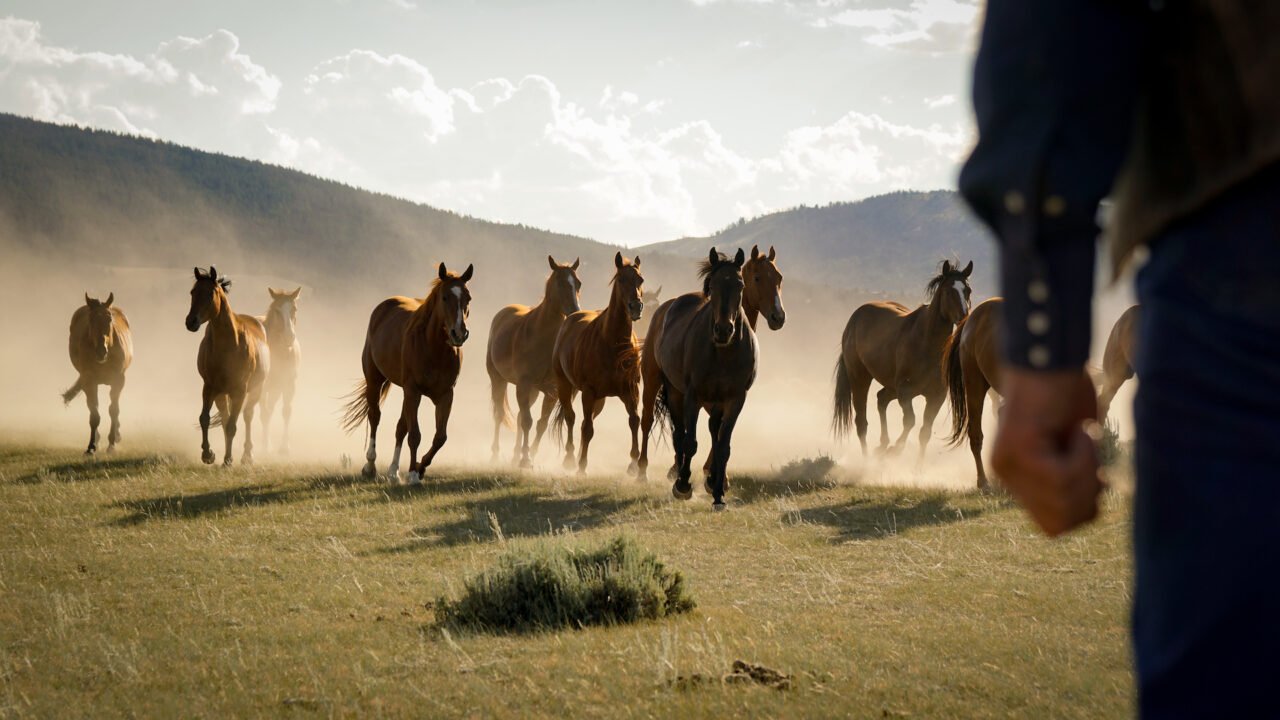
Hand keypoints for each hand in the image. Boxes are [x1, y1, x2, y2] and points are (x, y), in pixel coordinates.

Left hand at [991, 367, 1103, 536]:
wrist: (1051, 355)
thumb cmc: (1067, 394)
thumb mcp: (1074, 445)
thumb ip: (1073, 479)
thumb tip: (1087, 512)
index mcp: (1019, 478)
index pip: (1054, 526)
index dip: (1084, 508)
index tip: (1095, 474)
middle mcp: (1007, 477)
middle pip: (1060, 525)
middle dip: (1089, 497)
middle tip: (1091, 455)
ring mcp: (1008, 467)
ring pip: (1065, 503)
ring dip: (1088, 472)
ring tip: (1083, 437)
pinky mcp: (1016, 452)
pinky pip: (1063, 477)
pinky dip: (1085, 456)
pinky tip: (1080, 429)